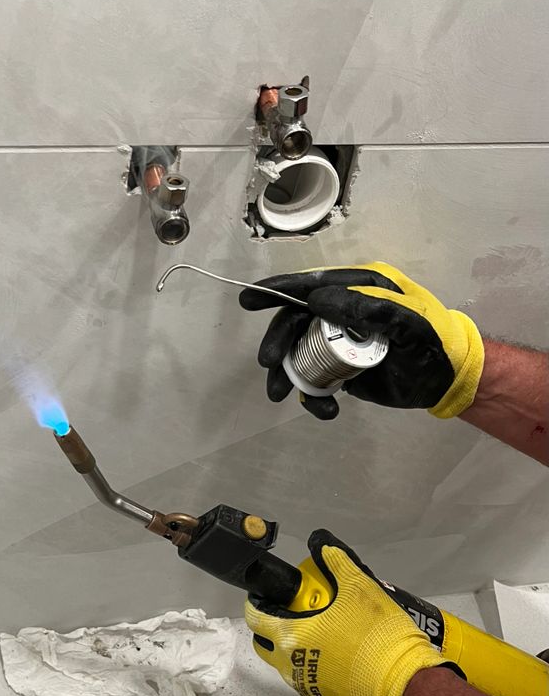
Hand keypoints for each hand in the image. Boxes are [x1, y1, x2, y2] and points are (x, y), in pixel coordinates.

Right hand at [239, 262, 483, 419]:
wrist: (448, 380)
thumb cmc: (432, 344)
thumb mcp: (405, 323)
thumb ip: (366, 308)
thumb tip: (316, 300)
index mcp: (359, 290)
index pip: (311, 286)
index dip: (278, 291)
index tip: (248, 300)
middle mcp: (344, 312)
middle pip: (296, 322)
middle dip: (278, 343)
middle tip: (268, 364)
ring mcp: (340, 341)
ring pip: (299, 353)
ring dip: (288, 375)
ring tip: (283, 395)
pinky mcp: (341, 368)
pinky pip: (315, 380)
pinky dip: (313, 397)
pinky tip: (326, 409)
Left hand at [246, 529, 443, 695]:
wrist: (403, 684)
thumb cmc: (376, 634)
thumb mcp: (359, 588)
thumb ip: (336, 562)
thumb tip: (320, 542)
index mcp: (291, 636)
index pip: (255, 617)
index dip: (257, 602)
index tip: (270, 593)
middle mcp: (289, 664)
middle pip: (264, 642)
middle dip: (271, 624)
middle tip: (294, 610)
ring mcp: (305, 685)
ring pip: (284, 662)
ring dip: (291, 644)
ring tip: (317, 628)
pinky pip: (304, 676)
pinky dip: (309, 661)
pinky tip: (333, 649)